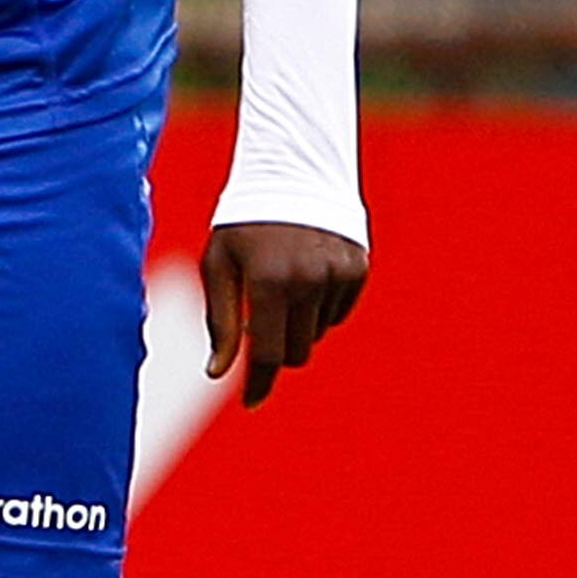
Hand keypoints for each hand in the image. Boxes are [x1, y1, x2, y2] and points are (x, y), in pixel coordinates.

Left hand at [201, 219, 365, 406]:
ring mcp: (338, 274)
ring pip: (317, 333)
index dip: (259, 383)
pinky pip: (338, 312)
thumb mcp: (218, 265)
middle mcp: (309, 280)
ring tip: (278, 288)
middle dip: (276, 351)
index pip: (268, 352)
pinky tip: (303, 279)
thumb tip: (218, 373)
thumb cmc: (242, 225)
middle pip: (297, 351)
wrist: (291, 174)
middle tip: (257, 324)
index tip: (251, 403)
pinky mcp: (358, 268)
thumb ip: (221, 321)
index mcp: (269, 281)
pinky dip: (318, 309)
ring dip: (296, 326)